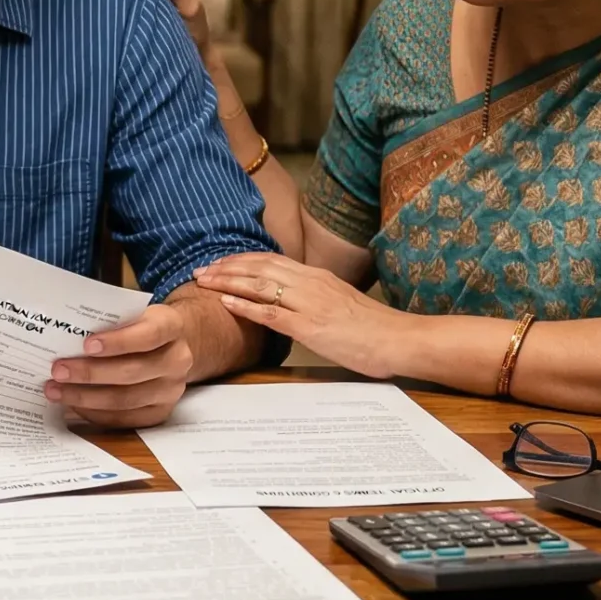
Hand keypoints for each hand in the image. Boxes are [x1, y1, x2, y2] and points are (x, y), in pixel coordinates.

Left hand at [46, 304, 194, 427]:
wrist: (170, 346)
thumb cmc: (140, 327)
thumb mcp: (132, 313)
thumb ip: (109, 322)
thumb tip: (64, 336)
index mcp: (172, 327)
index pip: (148, 335)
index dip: (117, 342)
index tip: (86, 345)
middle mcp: (177, 360)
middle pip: (132, 371)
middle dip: (90, 373)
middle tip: (58, 370)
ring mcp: (171, 390)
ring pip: (125, 399)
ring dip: (85, 397)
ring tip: (56, 390)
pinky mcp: (160, 412)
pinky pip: (125, 419)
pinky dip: (95, 413)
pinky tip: (73, 405)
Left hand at [194, 253, 402, 377]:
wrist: (400, 339)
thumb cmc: (374, 329)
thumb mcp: (340, 304)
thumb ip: (315, 299)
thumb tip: (292, 302)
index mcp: (317, 277)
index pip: (271, 261)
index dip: (242, 260)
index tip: (220, 263)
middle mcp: (311, 283)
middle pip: (260, 267)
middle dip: (227, 267)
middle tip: (200, 270)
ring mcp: (310, 303)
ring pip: (260, 284)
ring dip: (228, 281)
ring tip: (204, 281)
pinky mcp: (311, 326)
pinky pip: (272, 312)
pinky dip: (246, 306)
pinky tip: (226, 303)